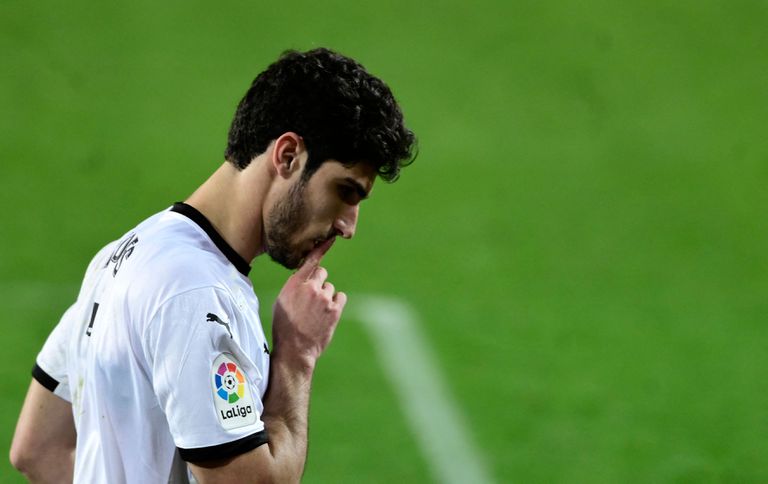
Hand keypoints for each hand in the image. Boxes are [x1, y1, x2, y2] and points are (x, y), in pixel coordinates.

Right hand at [272, 239, 346, 366]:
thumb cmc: (285, 326)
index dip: (321, 248)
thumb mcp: (282, 301)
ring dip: (326, 297)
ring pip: (330, 288)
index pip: (310, 261)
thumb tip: (304, 277)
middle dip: (319, 282)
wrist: (295, 349)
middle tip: (312, 299)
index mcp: (294, 284)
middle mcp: (310, 288)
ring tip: (316, 312)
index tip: (331, 239)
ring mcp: (324, 298)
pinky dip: (336, 304)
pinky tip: (327, 314)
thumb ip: (294, 286)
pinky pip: (340, 297)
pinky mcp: (335, 309)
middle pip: (322, 273)